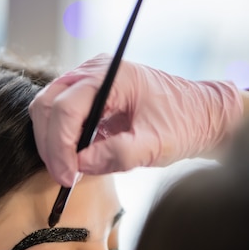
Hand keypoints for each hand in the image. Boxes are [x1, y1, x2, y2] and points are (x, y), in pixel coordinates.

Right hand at [29, 53, 242, 186]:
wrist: (201, 115)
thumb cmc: (183, 122)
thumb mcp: (154, 144)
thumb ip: (117, 154)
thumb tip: (80, 164)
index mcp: (111, 75)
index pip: (66, 109)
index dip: (60, 147)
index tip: (68, 176)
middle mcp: (94, 72)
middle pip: (47, 105)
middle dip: (50, 145)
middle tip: (65, 177)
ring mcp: (88, 82)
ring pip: (48, 109)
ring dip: (52, 143)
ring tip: (70, 170)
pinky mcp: (88, 97)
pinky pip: (60, 116)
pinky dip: (61, 140)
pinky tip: (77, 159)